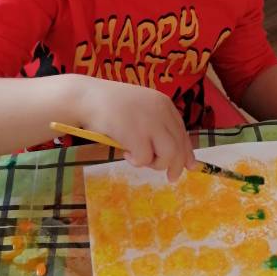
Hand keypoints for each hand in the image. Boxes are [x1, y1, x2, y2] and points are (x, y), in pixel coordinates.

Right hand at [76, 79, 196, 181]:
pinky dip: (137, 161)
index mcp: (164, 104)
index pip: (183, 132)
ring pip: (169, 154)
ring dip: (156, 164)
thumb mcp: (140, 111)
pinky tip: (125, 153)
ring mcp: (150, 122)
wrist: (87, 98)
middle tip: (171, 178)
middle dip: (176, 165)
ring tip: (140, 159)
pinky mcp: (136, 134)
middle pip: (179, 146)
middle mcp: (161, 111)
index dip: (187, 151)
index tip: (190, 166)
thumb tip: (176, 154)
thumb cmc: (110, 106)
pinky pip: (145, 159)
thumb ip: (157, 126)